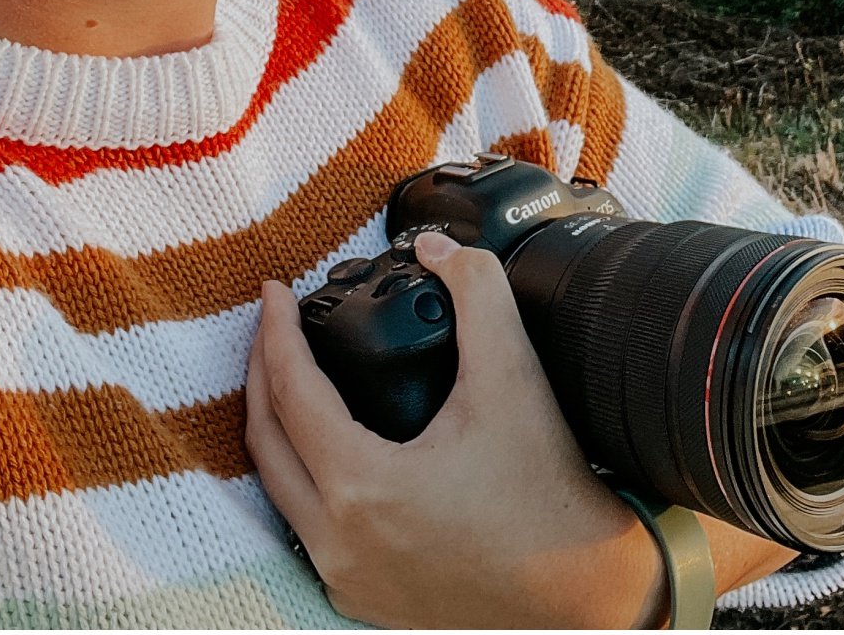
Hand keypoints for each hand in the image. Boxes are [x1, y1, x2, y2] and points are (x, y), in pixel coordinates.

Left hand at [247, 230, 664, 627]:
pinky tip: (323, 445)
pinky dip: (301, 476)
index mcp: (362, 487)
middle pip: (266, 441)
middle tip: (271, 324)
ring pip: (277, 490)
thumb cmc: (549, 496)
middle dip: (260, 371)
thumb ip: (478, 292)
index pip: (290, 391)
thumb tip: (437, 247)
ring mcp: (346, 577)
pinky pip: (306, 527)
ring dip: (275, 426)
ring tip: (288, 375)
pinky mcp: (362, 598)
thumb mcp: (514, 377)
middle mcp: (338, 542)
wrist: (583, 593)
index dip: (276, 329)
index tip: (275, 290)